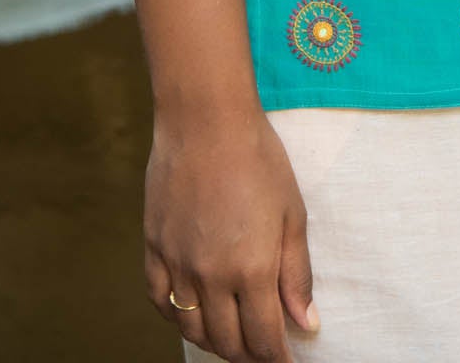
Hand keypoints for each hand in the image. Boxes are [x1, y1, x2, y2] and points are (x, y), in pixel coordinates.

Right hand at [145, 102, 318, 359]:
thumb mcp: (292, 214)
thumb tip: (305, 322)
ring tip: (231, 337)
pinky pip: (160, 301)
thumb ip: (296, 273)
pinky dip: (176, 317)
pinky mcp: (154, 247)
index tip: (287, 361)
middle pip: (228, 342)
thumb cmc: (258, 158)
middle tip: (263, 348)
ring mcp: (178, 264)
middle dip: (249, 355)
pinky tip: (191, 313)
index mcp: (252, 269)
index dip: (277, 359)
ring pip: (192, 329)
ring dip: (214, 342)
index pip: (264, 339)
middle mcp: (212, 276)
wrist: (206, 120)